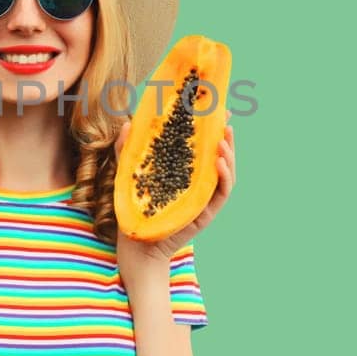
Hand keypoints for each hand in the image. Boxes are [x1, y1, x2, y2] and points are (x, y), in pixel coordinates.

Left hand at [114, 111, 235, 260]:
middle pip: (219, 157)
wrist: (136, 247)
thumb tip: (129, 123)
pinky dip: (224, 177)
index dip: (211, 128)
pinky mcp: (205, 213)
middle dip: (225, 137)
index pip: (202, 147)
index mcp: (185, 173)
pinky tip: (220, 161)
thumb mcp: (130, 175)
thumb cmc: (135, 211)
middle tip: (225, 118)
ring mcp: (204, 199)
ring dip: (228, 155)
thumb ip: (128, 151)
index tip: (216, 108)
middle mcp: (198, 184)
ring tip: (223, 138)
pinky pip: (220, 194)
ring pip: (225, 174)